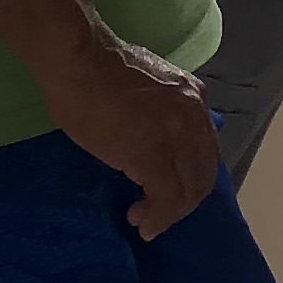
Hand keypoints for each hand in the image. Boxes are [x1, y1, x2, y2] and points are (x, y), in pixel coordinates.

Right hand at [40, 16, 220, 237]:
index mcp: (193, 97)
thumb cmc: (96, 69)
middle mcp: (194, 117)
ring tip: (146, 222)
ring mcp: (176, 137)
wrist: (78, 60)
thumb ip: (160, 109)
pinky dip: (157, 217)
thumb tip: (152, 136)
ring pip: (189, 190)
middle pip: (203, 173)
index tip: (168, 189)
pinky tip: (141, 221)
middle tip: (159, 213)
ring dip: (170, 214)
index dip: (189, 175)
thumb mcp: (147, 85)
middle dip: (184, 201)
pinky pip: (165, 199)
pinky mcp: (152, 157)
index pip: (204, 148)